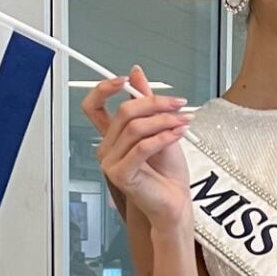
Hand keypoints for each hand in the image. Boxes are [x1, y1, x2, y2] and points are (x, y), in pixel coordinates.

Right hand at [81, 63, 193, 230]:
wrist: (175, 202)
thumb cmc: (167, 173)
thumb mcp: (160, 127)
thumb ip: (147, 102)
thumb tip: (136, 73)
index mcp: (113, 136)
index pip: (93, 107)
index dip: (104, 89)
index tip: (125, 80)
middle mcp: (107, 148)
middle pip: (123, 113)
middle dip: (154, 104)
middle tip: (178, 104)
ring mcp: (111, 162)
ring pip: (134, 128)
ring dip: (164, 121)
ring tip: (183, 121)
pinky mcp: (121, 175)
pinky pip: (141, 147)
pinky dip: (162, 137)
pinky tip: (177, 134)